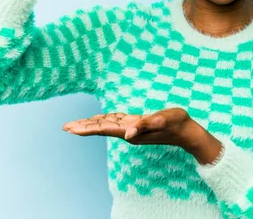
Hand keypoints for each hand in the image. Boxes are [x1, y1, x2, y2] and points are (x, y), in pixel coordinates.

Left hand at [62, 107, 197, 148]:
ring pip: (107, 125)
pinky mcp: (138, 124)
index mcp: (131, 130)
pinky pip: (116, 122)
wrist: (187, 132)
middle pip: (101, 128)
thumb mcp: (162, 120)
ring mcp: (133, 128)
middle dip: (83, 127)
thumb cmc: (176, 124)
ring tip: (76, 124)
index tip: (70, 129)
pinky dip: (105, 119)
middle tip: (65, 127)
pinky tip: (99, 118)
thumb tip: (127, 134)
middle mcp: (129, 132)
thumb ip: (145, 125)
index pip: (103, 129)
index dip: (86, 128)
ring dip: (91, 124)